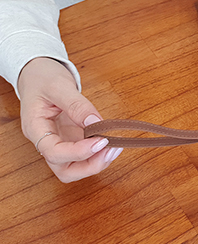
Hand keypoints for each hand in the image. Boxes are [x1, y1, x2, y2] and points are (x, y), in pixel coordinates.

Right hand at [18, 57, 121, 182]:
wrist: (38, 73)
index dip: (78, 152)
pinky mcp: (71, 139)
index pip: (53, 152)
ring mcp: (59, 142)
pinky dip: (99, 154)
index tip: (101, 141)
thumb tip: (95, 122)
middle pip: (64, 170)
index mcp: (35, 129)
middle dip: (89, 165)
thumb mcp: (59, 86)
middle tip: (112, 150)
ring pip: (75, 168)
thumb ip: (76, 105)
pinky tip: (111, 142)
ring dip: (96, 163)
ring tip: (115, 147)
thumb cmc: (43, 78)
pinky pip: (84, 156)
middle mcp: (46, 141)